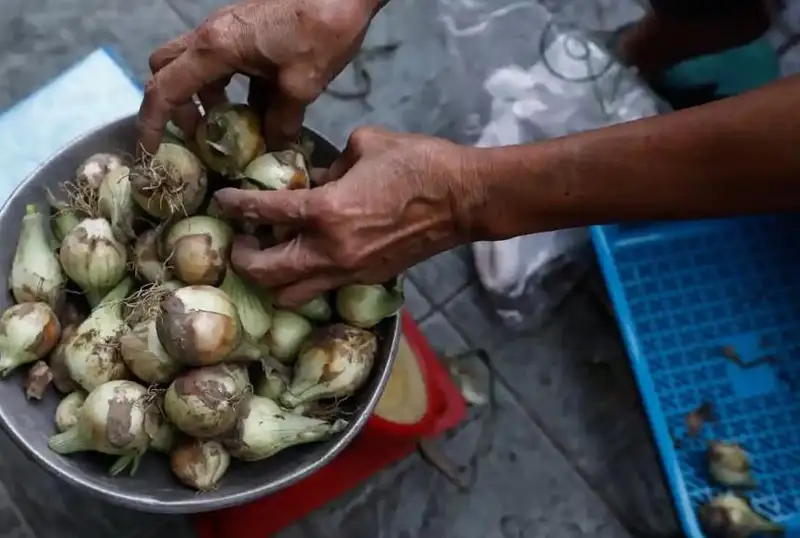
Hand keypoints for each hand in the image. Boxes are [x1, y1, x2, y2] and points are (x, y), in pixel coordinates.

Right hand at [138, 0, 377, 152]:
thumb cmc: (321, 32)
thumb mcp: (301, 86)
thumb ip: (280, 122)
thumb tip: (274, 147)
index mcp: (214, 48)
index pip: (164, 90)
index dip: (151, 124)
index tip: (150, 151)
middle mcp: (211, 35)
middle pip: (168, 70)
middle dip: (177, 107)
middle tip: (201, 135)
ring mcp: (227, 29)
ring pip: (196, 65)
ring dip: (205, 98)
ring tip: (232, 129)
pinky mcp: (246, 29)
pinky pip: (223, 61)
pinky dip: (230, 87)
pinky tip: (259, 108)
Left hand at [213, 127, 472, 305]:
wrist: (464, 199)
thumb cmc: (419, 163)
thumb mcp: (365, 146)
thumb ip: (327, 165)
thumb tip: (310, 179)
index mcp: (327, 211)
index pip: (264, 213)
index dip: (235, 205)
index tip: (222, 200)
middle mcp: (331, 251)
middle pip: (267, 273)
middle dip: (243, 258)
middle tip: (240, 241)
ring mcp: (350, 272)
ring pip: (291, 295)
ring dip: (271, 279)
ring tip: (269, 256)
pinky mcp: (367, 280)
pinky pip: (322, 289)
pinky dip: (304, 279)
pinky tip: (307, 258)